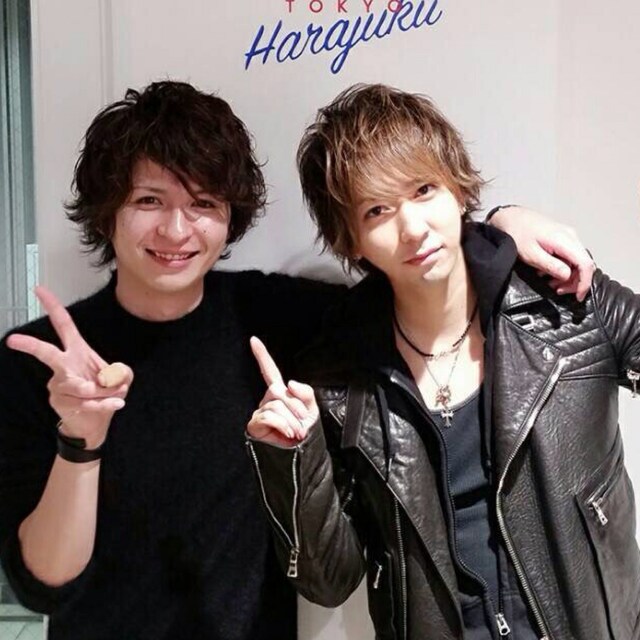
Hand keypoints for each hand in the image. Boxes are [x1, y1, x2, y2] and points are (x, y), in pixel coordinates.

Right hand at [6, 286, 132, 448]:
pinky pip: (86, 402)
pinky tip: (114, 405)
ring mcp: (57, 384)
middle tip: (12, 340)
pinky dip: (105, 404)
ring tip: (114, 396)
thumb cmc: (107, 392)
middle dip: (31, 346)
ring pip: (82, 386)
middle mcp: (63, 365)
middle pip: (47, 353)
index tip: (39, 290)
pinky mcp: (59, 402)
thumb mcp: (123, 378)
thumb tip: (109, 378)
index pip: (64, 326)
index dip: (53, 307)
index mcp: (78, 351)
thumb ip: (122, 372)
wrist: (96, 422)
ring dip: (105, 393)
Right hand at [247, 336, 317, 446]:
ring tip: (296, 432)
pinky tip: (287, 434)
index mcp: (281, 392)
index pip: (270, 371)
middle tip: (302, 423)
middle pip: (279, 391)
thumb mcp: (312, 409)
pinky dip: (282, 425)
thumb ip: (305, 392)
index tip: (253, 340)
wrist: (301, 453)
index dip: (262, 355)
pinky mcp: (255, 424)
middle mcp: (268, 399)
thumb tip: (289, 383)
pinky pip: (269, 416)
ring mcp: (261, 411)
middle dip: (295, 408)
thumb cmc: (305, 432)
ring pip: (276, 406)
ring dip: (291, 421)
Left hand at [489, 206, 595, 301]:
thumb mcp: (531, 254)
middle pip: (584, 264)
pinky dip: (563, 267)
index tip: (577, 296)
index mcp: (565, 240)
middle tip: (557, 290)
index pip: (586, 264)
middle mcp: (571, 236)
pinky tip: (548, 272)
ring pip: (577, 261)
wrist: (510, 217)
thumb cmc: (517, 233)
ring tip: (550, 282)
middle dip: (574, 281)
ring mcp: (568, 236)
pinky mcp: (563, 238)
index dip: (584, 283)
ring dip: (567, 275)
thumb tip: (567, 276)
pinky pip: (570, 256)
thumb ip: (551, 265)